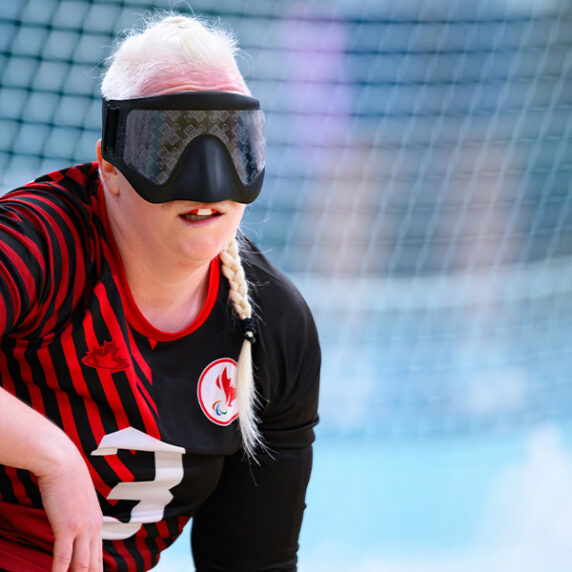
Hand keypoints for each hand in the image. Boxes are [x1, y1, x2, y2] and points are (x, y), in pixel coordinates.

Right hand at [36, 444, 102, 571]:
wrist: (62, 462)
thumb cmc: (67, 478)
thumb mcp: (79, 500)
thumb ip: (79, 515)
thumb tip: (72, 525)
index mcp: (97, 521)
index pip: (99, 554)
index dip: (97, 571)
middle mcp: (93, 527)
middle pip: (94, 563)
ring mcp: (82, 528)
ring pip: (81, 565)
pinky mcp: (67, 527)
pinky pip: (63, 558)